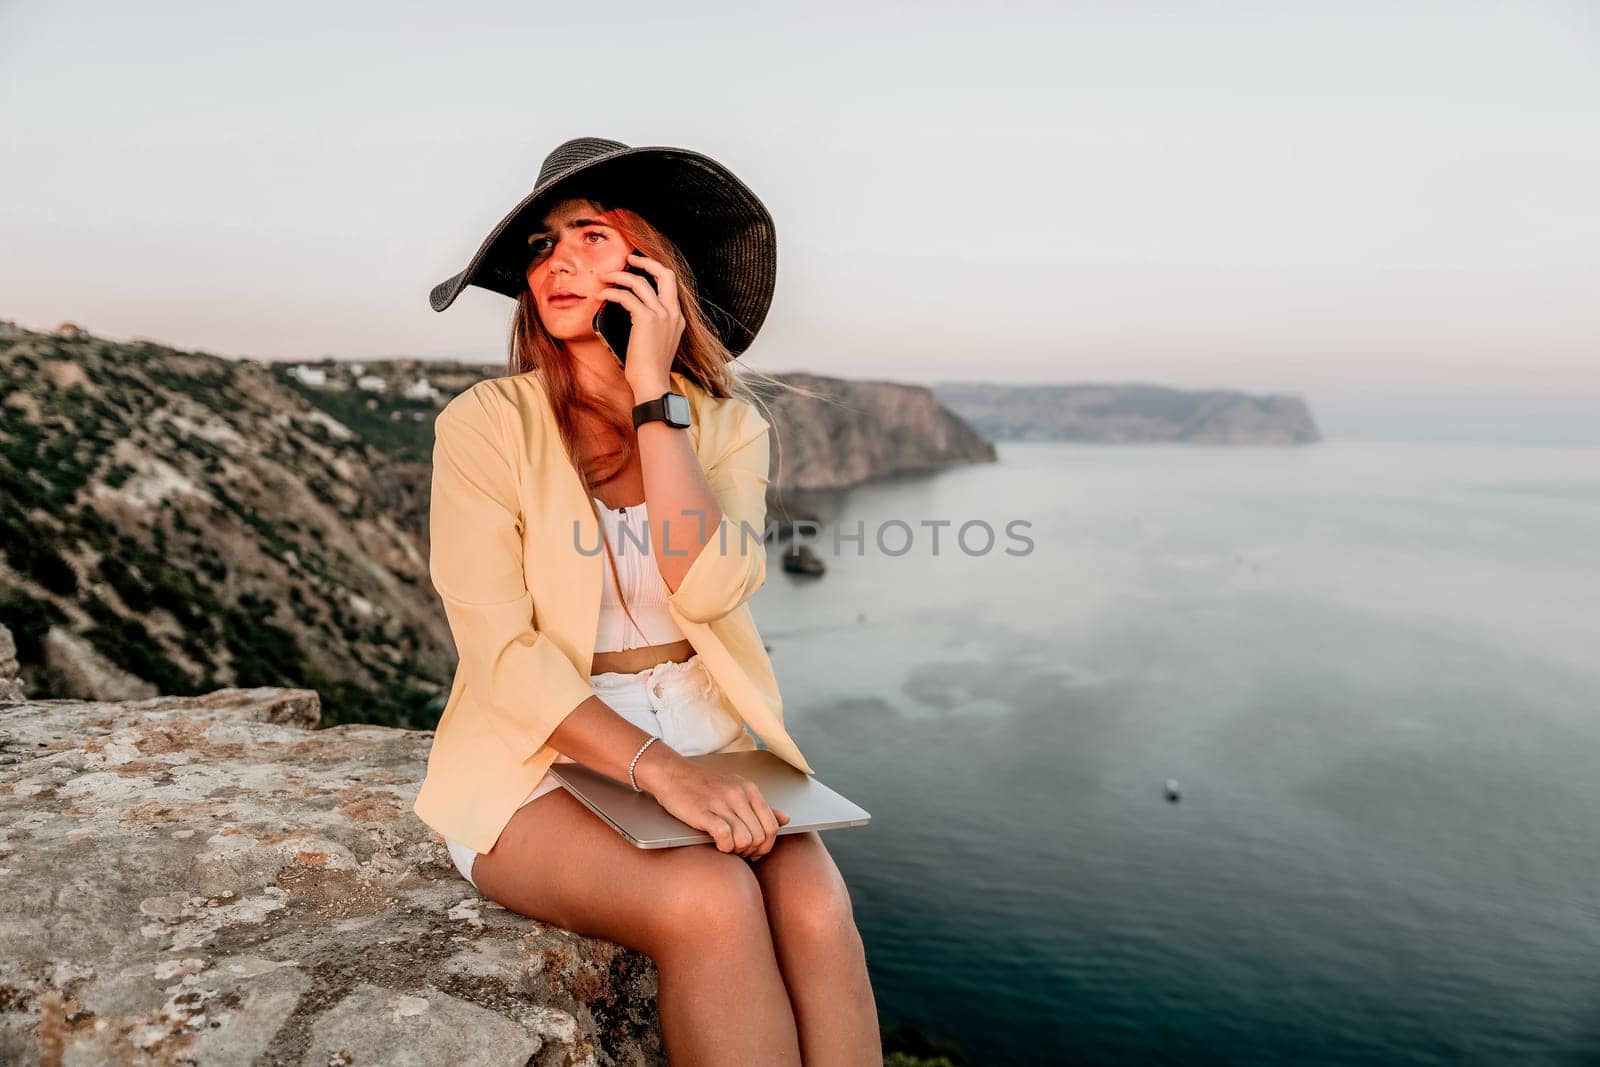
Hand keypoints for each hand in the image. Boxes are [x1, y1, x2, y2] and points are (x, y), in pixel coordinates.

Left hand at [599, 251, 683, 396]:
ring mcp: (661, 315)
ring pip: (640, 282)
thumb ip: (652, 325)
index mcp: (677, 318)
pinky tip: (601, 295)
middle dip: (646, 262)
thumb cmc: (649, 369)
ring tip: (604, 278)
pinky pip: (626, 297)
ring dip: (619, 276)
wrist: (652, 383)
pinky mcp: (647, 319)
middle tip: (628, 259)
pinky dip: (611, 293)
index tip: (638, 267)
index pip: (670, 284)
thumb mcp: (657, 342)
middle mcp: (672, 313)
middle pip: (665, 273)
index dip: (655, 271)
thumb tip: (631, 310)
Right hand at [638, 748, 790, 859]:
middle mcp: (739, 795)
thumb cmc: (703, 785)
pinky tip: (718, 846)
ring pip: (745, 839)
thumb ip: (761, 806)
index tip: (755, 851)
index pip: (772, 825)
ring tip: (729, 849)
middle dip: (752, 851)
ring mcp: (722, 803)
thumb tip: (786, 819)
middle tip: (740, 853)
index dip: (766, 844)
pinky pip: (725, 837)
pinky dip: (725, 848)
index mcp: (749, 790)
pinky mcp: (704, 812)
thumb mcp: (737, 789)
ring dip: (738, 851)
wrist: (672, 773)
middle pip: (760, 836)